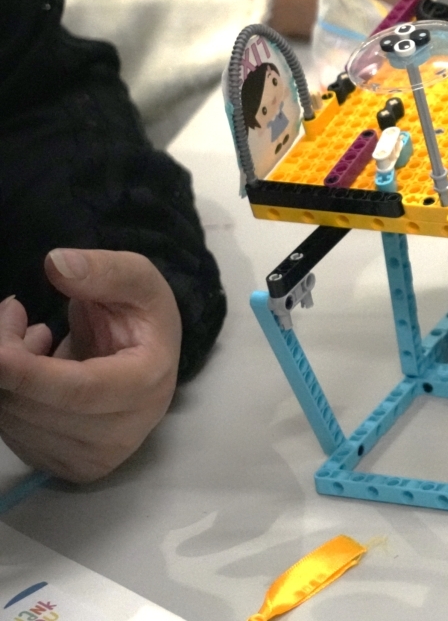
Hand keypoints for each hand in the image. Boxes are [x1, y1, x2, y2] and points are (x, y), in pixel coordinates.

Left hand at [0, 251, 181, 482]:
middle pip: (35, 406)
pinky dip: (9, 397)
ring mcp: (91, 458)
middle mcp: (120, 434)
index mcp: (146, 385)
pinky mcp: (65, 468)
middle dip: (6, 357)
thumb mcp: (140, 283)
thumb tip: (56, 264)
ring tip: (30, 338)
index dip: (29, 373)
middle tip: (11, 313)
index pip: (78, 390)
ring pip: (14, 421)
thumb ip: (105, 270)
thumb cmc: (143, 320)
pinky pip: (12, 434)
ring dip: (5, 375)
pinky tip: (32, 373)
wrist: (150, 366)